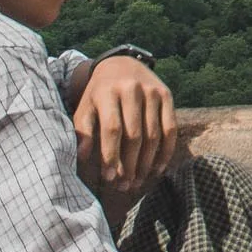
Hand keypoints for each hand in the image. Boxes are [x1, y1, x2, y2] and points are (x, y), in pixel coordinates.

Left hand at [75, 54, 178, 203]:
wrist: (122, 64)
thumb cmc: (99, 94)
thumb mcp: (85, 106)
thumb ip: (82, 130)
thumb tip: (81, 156)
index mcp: (108, 92)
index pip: (112, 129)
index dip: (111, 155)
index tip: (109, 178)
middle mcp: (133, 89)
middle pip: (134, 134)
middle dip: (129, 164)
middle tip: (124, 186)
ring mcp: (153, 92)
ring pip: (153, 134)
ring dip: (146, 163)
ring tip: (137, 182)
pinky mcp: (167, 95)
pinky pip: (170, 128)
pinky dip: (166, 151)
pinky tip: (157, 169)